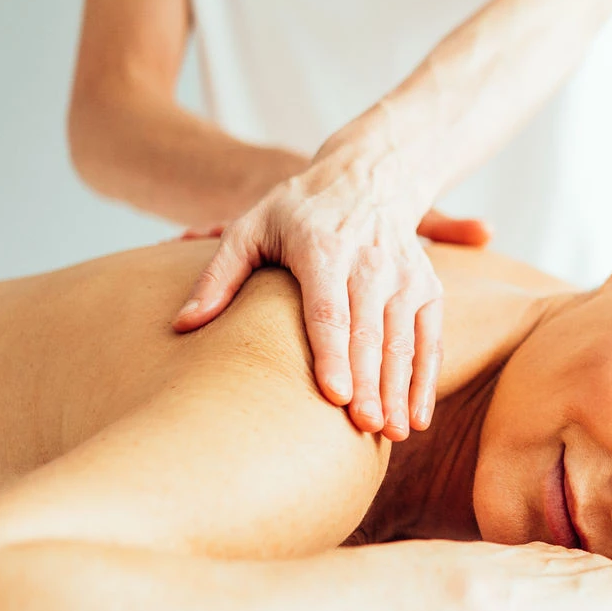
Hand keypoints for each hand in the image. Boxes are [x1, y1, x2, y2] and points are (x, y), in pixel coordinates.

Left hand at [171, 158, 488, 439]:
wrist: (369, 176)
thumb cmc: (298, 209)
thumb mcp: (250, 227)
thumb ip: (217, 276)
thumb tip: (182, 325)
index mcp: (323, 249)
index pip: (330, 309)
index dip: (334, 353)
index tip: (335, 396)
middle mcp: (370, 263)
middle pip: (370, 331)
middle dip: (370, 382)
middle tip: (362, 427)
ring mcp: (404, 277)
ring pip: (403, 340)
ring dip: (399, 389)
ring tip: (390, 433)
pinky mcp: (427, 288)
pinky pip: (429, 340)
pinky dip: (425, 380)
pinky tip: (415, 418)